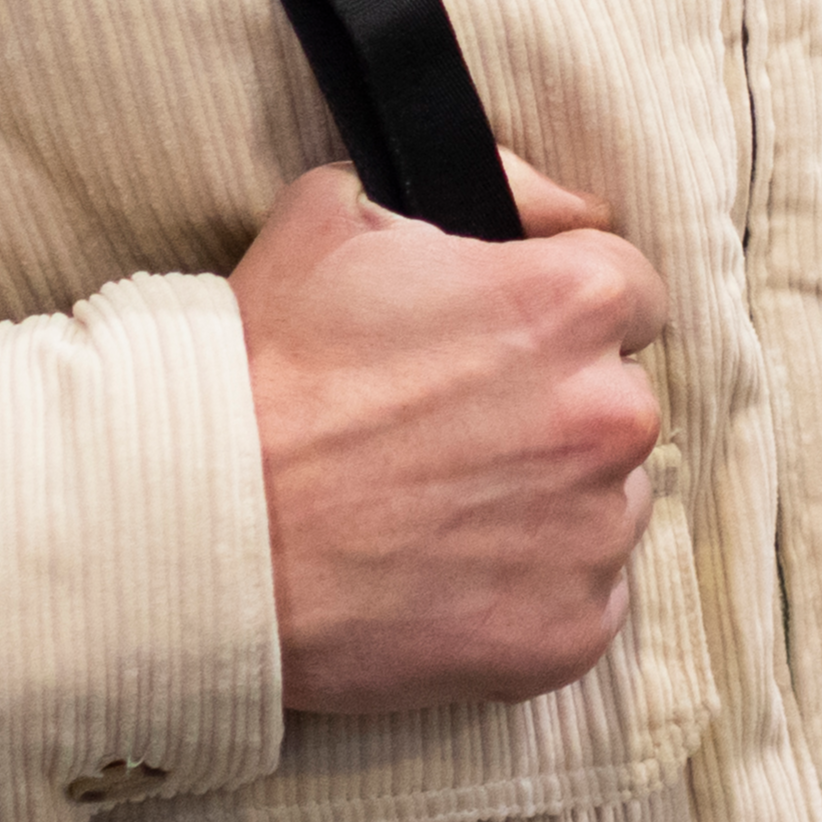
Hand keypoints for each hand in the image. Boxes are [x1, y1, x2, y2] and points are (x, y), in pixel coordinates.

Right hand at [233, 160, 668, 715]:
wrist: (192, 526)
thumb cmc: (261, 369)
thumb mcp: (341, 213)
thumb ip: (487, 189)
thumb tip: (569, 210)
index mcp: (574, 304)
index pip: (629, 293)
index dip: (560, 314)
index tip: (503, 347)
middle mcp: (610, 416)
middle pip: (619, 402)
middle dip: (555, 409)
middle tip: (451, 434)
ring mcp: (595, 532)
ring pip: (608, 503)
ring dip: (550, 503)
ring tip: (440, 509)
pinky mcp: (569, 632)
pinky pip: (584, 599)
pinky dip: (531, 591)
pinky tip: (446, 574)